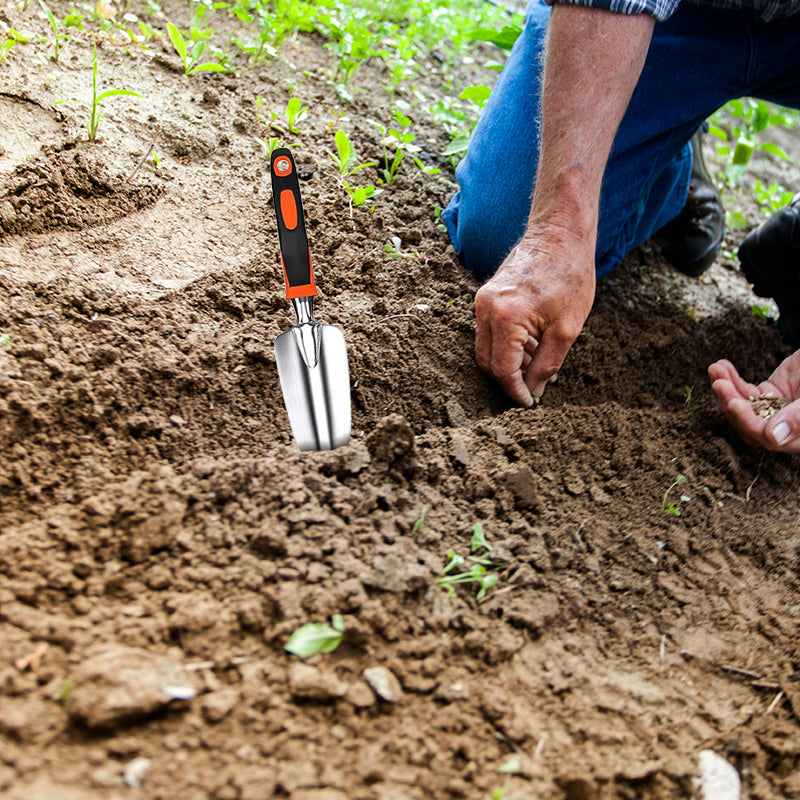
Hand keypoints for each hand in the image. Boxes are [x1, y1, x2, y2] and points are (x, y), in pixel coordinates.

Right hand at [474, 228, 595, 405]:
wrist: (559, 234)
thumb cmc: (569, 276)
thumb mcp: (567, 329)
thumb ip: (547, 365)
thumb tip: (534, 390)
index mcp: (506, 318)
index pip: (502, 369)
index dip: (515, 391)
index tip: (529, 403)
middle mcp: (486, 309)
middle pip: (487, 362)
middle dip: (508, 380)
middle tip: (532, 389)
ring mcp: (482, 301)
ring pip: (486, 348)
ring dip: (508, 363)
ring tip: (538, 365)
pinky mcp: (485, 296)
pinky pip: (489, 332)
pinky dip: (506, 345)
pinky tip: (531, 346)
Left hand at [708, 350, 799, 451]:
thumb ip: (799, 417)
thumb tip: (773, 438)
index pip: (767, 436)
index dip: (748, 422)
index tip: (734, 402)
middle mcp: (786, 427)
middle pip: (749, 422)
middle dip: (731, 402)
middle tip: (718, 383)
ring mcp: (776, 410)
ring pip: (743, 405)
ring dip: (726, 388)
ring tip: (716, 369)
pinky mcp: (771, 393)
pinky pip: (746, 390)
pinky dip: (732, 378)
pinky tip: (722, 366)